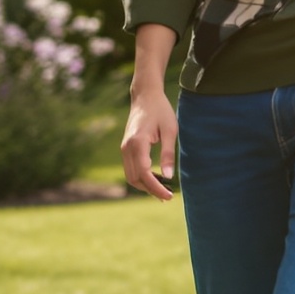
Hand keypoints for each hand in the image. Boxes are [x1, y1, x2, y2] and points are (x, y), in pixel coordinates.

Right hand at [120, 83, 177, 201]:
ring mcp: (124, 148)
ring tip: (163, 191)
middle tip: (168, 197)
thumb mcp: (170, 130)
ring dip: (145, 186)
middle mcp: (126, 148)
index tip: (169, 196)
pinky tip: (156, 179)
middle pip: (135, 178)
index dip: (156, 187)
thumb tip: (169, 177)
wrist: (145, 97)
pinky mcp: (125, 148)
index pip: (144, 173)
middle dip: (151, 190)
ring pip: (131, 175)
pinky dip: (141, 177)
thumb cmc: (161, 111)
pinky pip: (131, 168)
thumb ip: (168, 154)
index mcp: (138, 143)